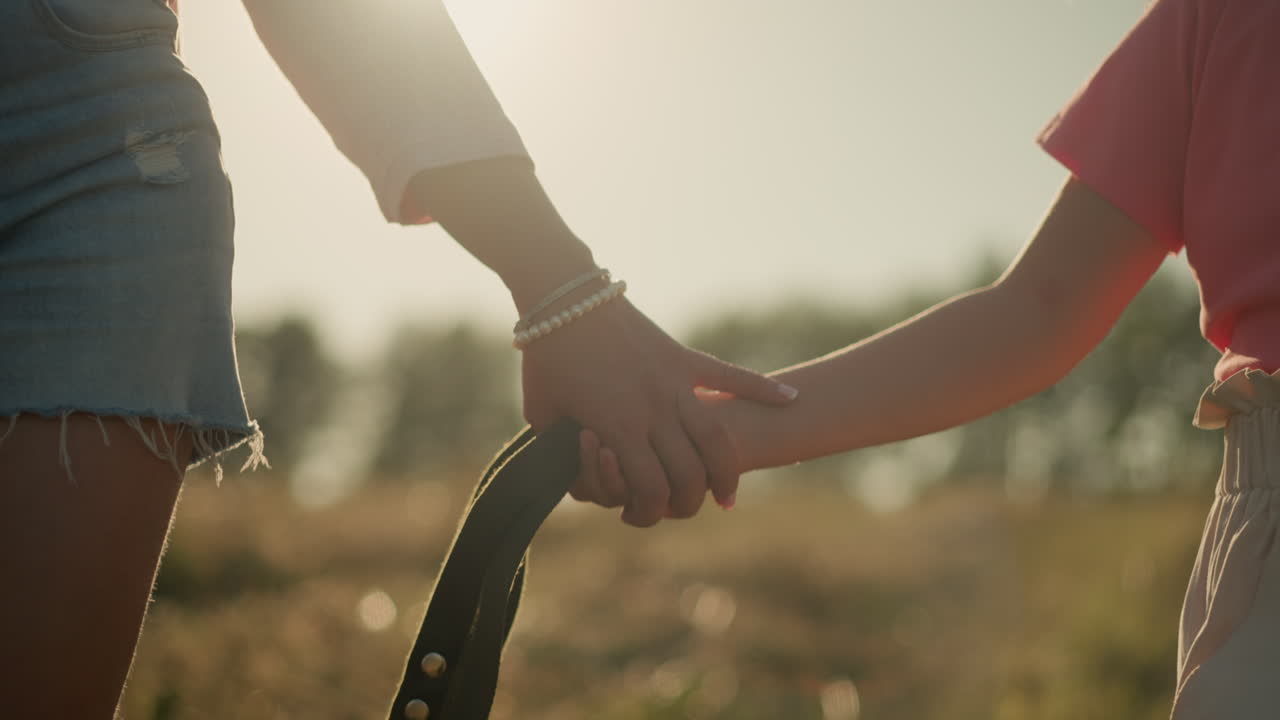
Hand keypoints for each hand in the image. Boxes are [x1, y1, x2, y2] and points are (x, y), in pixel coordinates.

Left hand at [520, 297, 795, 525]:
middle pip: (690, 474)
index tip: (640, 513)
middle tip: (686, 506)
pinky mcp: (682, 357)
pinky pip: (730, 375)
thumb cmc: (544, 361)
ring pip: (718, 438)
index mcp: (617, 427)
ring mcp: (674, 382)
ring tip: (728, 491)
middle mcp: (653, 410)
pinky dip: (762, 389)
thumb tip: (575, 476)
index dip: (649, 512)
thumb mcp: (542, 416)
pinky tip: (789, 401)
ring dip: (727, 471)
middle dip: (688, 501)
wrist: (562, 297)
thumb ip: (563, 451)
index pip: (651, 491)